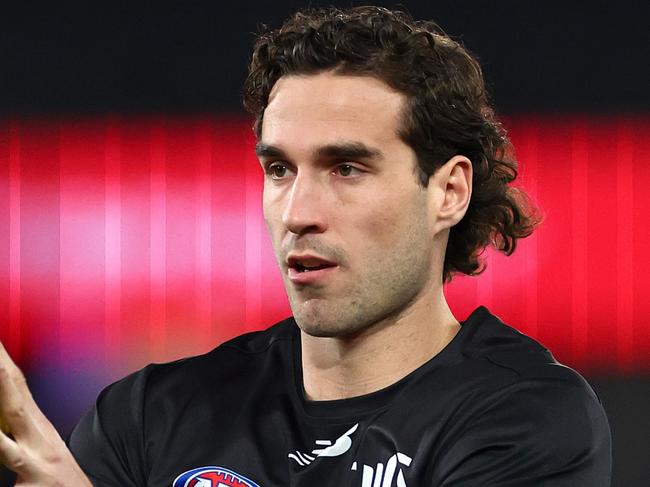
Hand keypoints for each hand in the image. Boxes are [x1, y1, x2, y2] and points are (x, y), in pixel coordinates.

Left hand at [0, 341, 92, 485]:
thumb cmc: (61, 484)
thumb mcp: (44, 453)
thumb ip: (23, 434)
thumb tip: (4, 418)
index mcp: (40, 429)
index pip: (19, 388)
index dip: (5, 363)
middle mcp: (39, 439)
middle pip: (16, 395)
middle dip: (2, 367)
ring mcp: (36, 458)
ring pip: (14, 423)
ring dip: (3, 394)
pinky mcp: (32, 480)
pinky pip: (9, 458)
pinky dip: (0, 445)